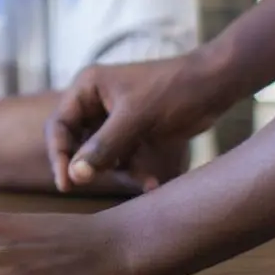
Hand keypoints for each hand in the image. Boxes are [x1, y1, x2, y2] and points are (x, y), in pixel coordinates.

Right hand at [47, 55, 228, 191]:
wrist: (215, 86)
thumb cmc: (173, 89)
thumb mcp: (136, 118)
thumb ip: (103, 146)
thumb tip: (75, 175)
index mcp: (88, 88)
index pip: (59, 125)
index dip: (59, 155)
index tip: (67, 183)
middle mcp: (95, 103)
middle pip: (75, 143)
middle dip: (87, 166)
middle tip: (90, 188)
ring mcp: (113, 119)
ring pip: (99, 155)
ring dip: (116, 172)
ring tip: (142, 181)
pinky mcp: (132, 133)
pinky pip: (123, 159)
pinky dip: (135, 172)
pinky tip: (152, 184)